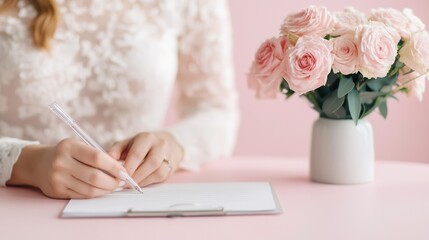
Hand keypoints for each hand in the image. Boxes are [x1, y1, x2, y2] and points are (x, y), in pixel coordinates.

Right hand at [9, 138, 127, 198]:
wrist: (38, 164)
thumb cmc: (66, 153)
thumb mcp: (78, 146)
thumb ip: (96, 155)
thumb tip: (119, 168)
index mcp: (69, 147)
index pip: (97, 158)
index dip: (113, 166)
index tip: (124, 171)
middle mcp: (61, 162)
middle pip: (94, 176)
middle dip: (112, 181)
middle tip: (121, 181)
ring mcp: (58, 178)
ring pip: (89, 189)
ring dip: (106, 190)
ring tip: (113, 186)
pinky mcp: (57, 191)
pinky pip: (82, 195)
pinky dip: (96, 194)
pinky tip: (102, 190)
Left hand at [107, 132, 183, 186]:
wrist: (164, 143)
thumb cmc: (140, 145)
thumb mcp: (126, 144)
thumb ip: (115, 150)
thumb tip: (106, 160)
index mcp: (147, 137)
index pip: (138, 153)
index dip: (128, 167)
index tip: (118, 176)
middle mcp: (160, 145)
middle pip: (151, 162)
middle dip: (136, 175)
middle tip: (124, 183)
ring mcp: (168, 155)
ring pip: (158, 171)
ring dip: (143, 180)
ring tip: (131, 184)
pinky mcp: (171, 166)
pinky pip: (161, 177)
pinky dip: (149, 182)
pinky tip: (140, 183)